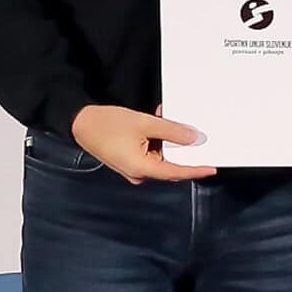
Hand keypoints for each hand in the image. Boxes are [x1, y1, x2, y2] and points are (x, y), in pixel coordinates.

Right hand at [70, 104, 216, 184]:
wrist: (81, 124)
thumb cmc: (107, 124)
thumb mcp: (144, 123)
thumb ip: (172, 131)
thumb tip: (194, 139)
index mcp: (141, 168)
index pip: (175, 172)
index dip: (195, 170)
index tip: (211, 168)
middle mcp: (138, 173)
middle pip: (169, 164)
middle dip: (179, 147)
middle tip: (188, 129)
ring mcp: (133, 169)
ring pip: (160, 156)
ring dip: (166, 140)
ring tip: (163, 118)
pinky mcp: (130, 162)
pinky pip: (150, 154)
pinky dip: (156, 140)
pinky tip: (155, 124)